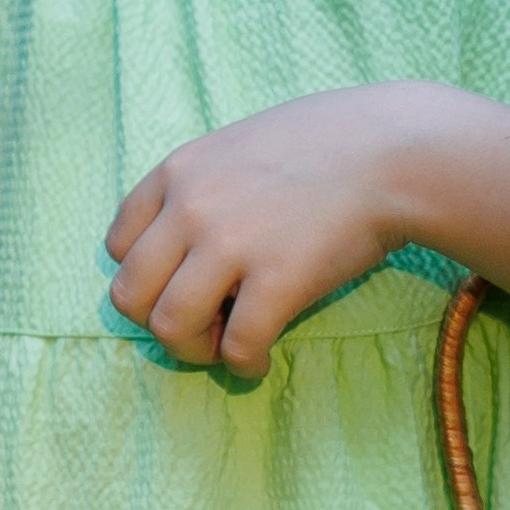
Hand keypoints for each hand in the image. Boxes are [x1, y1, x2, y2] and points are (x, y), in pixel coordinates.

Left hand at [103, 85, 429, 380]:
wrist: (393, 151)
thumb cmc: (325, 144)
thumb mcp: (239, 145)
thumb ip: (202, 187)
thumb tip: (182, 245)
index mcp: (178, 171)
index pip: (116, 246)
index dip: (145, 276)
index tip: (178, 285)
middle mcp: (192, 208)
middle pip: (128, 296)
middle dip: (158, 323)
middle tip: (198, 327)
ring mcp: (232, 245)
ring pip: (169, 328)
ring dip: (194, 350)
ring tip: (226, 345)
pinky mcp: (278, 281)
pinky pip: (237, 348)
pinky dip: (243, 366)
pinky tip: (261, 360)